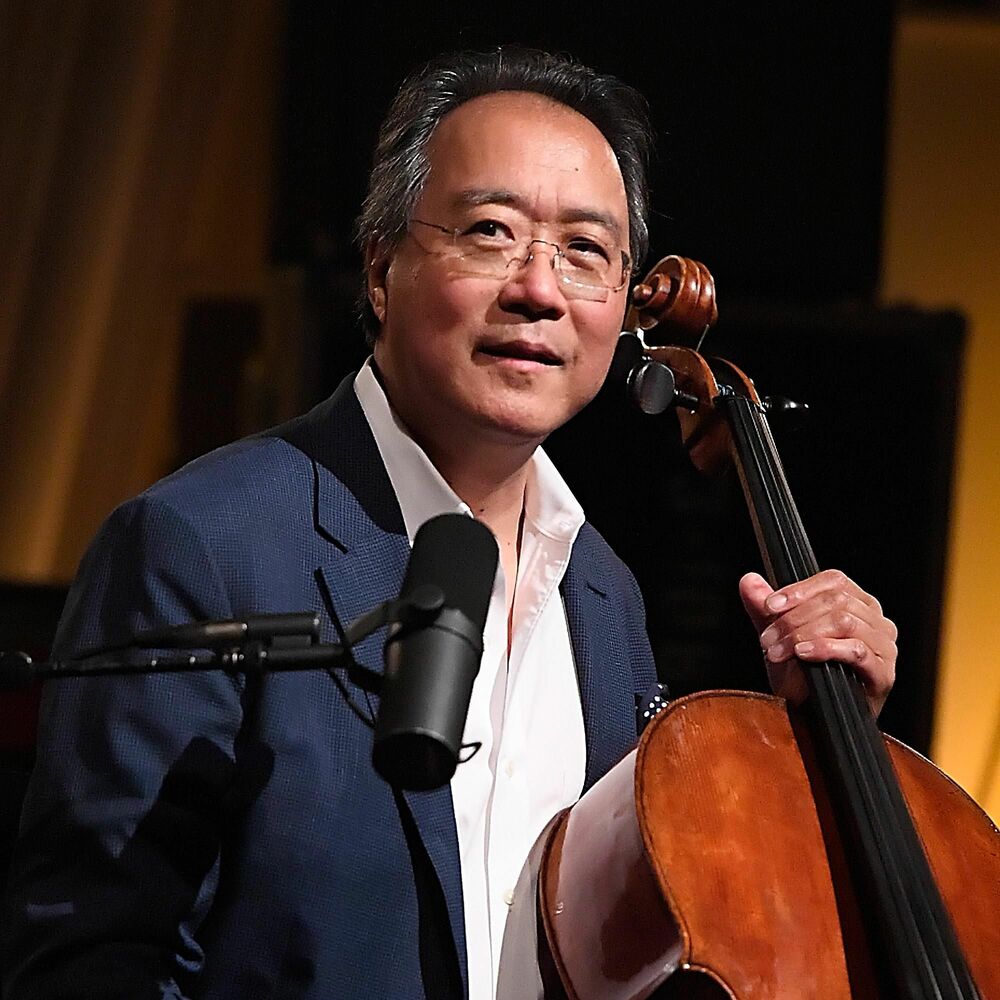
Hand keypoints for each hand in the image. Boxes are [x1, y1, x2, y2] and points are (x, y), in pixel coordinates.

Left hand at [739, 570, 896, 715]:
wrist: (812, 719)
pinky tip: (803, 654)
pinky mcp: (883, 674)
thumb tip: (749, 581)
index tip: (770, 605)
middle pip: (837, 601)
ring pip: (844, 622)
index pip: (834, 581)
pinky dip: (825, 648)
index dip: (800, 589)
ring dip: (802, 634)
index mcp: (857, 604)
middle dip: (793, 618)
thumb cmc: (802, 676)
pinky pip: (857, 651)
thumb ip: (763, 608)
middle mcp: (876, 621)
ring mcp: (884, 647)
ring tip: (778, 650)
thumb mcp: (778, 636)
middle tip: (767, 638)